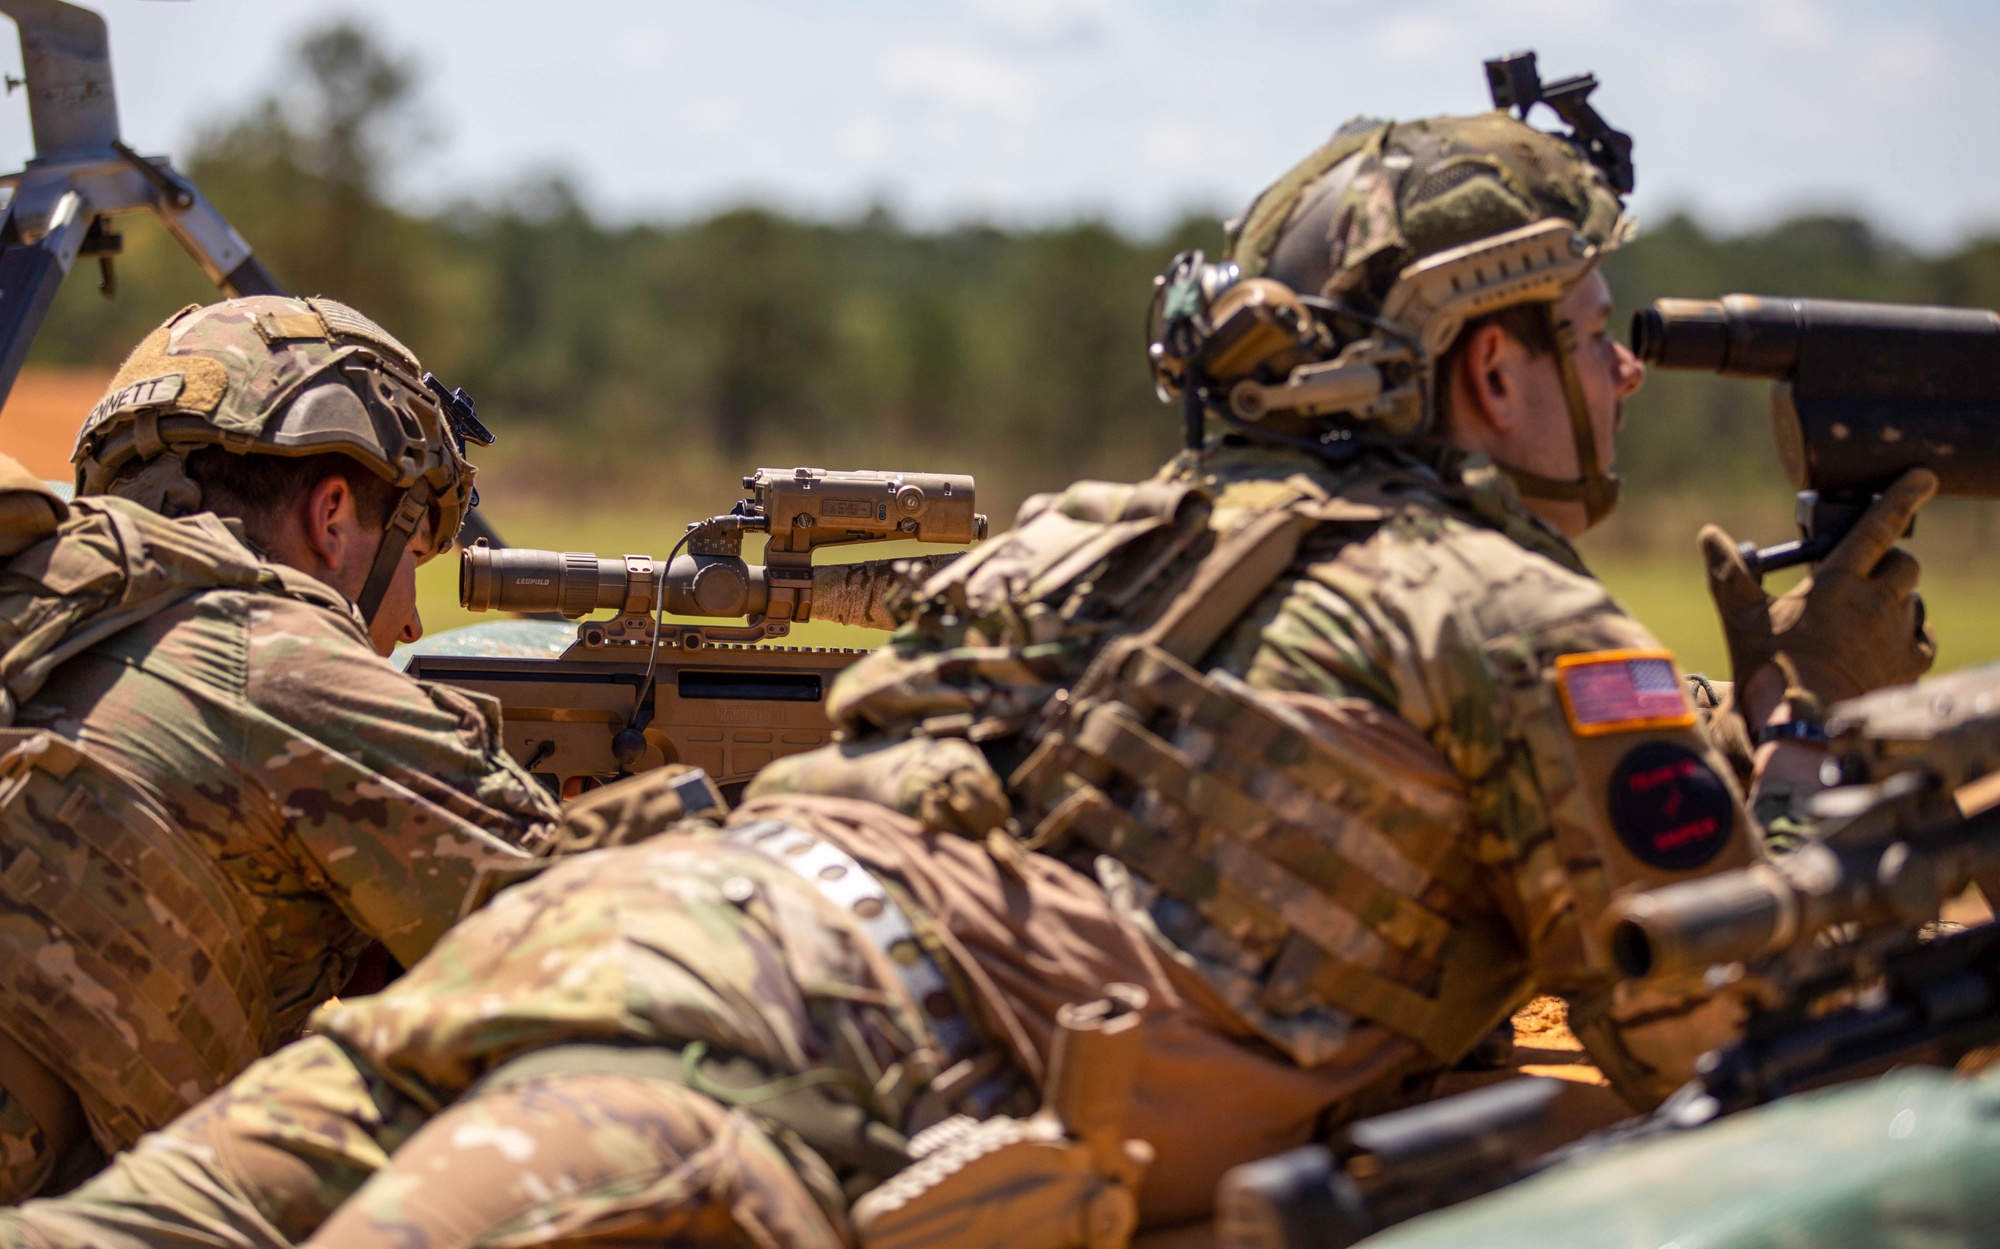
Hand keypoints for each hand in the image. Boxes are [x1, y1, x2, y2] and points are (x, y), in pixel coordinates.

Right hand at [1699, 468, 1937, 707]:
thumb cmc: (1771, 668)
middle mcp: (1878, 602)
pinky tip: (1884, 645)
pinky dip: (1908, 634)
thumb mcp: (1741, 617)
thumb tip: (1709, 535)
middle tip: (1863, 575)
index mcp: (1839, 582)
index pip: (1880, 525)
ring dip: (1896, 600)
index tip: (1924, 476)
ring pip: (1913, 600)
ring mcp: (1899, 634)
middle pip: (1904, 562)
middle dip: (1889, 560)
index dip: (1903, 496)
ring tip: (1864, 617)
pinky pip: (1922, 637)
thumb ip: (1728, 573)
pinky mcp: (1910, 665)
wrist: (1805, 727)